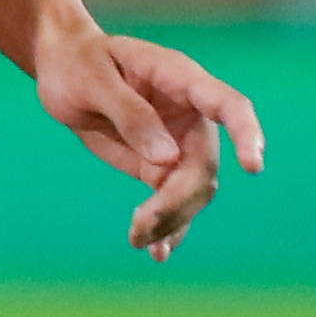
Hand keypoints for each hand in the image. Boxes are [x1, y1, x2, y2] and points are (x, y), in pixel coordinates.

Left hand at [34, 26, 264, 259]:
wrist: (62, 70)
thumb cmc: (77, 63)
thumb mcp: (93, 80)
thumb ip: (130, 115)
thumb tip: (167, 159)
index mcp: (180, 79)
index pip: (228, 104)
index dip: (246, 134)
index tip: (253, 167)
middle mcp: (189, 113)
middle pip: (203, 164)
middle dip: (179, 199)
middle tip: (141, 224)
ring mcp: (177, 142)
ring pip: (192, 190)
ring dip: (171, 219)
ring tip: (137, 240)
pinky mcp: (158, 166)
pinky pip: (173, 200)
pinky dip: (169, 227)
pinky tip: (158, 253)